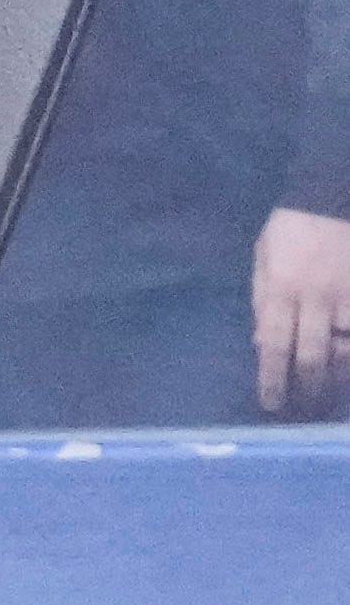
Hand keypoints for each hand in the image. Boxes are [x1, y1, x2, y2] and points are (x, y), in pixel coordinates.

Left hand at [266, 209, 349, 415]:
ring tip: (331, 389)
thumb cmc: (290, 230)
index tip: (271, 404)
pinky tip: (347, 356)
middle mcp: (314, 297)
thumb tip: (262, 344)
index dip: (273, 380)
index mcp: (280, 291)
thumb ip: (262, 302)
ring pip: (347, 346)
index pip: (275, 346)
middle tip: (305, 408)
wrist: (330, 196)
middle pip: (313, 355)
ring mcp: (346, 294)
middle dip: (309, 388)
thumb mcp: (262, 262)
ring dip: (340, 373)